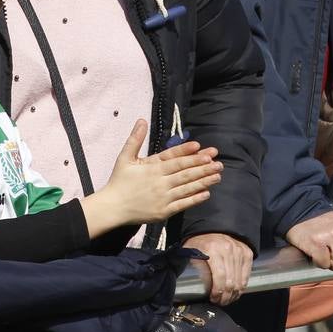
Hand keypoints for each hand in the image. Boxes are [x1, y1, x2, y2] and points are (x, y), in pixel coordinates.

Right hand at [82, 120, 222, 234]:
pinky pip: (183, 204)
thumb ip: (135, 139)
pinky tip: (206, 193)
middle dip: (203, 167)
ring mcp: (163, 197)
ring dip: (204, 181)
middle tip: (219, 163)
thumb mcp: (124, 157)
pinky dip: (195, 198)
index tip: (203, 150)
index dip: (189, 154)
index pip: (175, 159)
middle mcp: (159, 182)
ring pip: (187, 187)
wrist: (113, 207)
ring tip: (217, 175)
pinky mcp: (164, 211)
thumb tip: (141, 120)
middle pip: (185, 173)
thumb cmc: (119, 181)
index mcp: (152, 168)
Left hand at [183, 233, 251, 305]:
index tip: (213, 299)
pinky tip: (236, 292)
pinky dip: (242, 286)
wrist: (214, 225)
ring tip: (227, 300)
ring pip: (240, 281)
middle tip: (220, 302)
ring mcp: (239, 251)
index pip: (220, 277)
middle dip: (225, 296)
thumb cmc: (199, 239)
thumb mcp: (190, 249)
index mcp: (212, 249)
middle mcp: (228, 249)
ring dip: (234, 294)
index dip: (217, 292)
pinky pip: (246, 275)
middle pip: (231, 282)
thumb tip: (182, 283)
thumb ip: (188, 263)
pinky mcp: (247, 253)